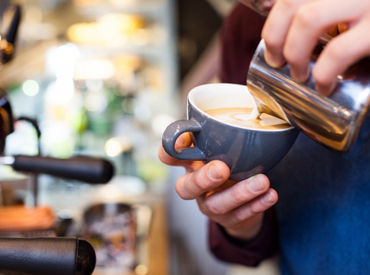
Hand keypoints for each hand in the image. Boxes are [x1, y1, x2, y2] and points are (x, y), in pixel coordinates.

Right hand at [158, 133, 277, 239]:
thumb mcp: (218, 148)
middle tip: (222, 168)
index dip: (169, 152)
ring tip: (262, 182)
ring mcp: (209, 204)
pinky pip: (241, 215)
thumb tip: (220, 114)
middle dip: (204, 178)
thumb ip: (216, 132)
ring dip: (239, 193)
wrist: (239, 202)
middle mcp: (194, 186)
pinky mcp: (229, 218)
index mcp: (189, 164)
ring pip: (217, 204)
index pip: (168, 157)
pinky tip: (270, 194)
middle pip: (187, 188)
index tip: (182, 142)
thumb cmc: (226, 164)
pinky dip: (257, 205)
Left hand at [261, 0, 369, 94]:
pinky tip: (324, 87)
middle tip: (277, 62)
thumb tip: (282, 37)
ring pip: (308, 19)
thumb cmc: (369, 32)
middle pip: (289, 2)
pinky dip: (323, 74)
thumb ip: (323, 17)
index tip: (271, 45)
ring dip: (294, 53)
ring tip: (299, 76)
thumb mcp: (346, 16)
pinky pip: (338, 51)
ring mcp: (365, 4)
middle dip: (273, 37)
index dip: (272, 22)